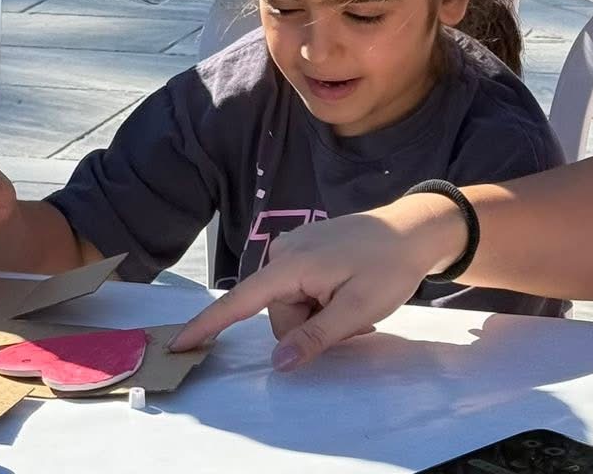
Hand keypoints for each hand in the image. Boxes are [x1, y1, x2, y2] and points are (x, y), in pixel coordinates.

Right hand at [169, 192, 459, 368]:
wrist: (415, 229)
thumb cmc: (389, 267)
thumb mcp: (358, 310)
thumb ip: (315, 337)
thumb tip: (277, 363)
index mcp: (291, 266)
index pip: (240, 302)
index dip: (208, 325)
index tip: (177, 344)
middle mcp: (283, 253)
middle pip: (278, 315)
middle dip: (309, 327)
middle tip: (353, 320)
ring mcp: (293, 249)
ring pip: (290, 306)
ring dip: (319, 315)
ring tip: (355, 304)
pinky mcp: (304, 250)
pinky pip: (300, 290)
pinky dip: (321, 301)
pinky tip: (348, 293)